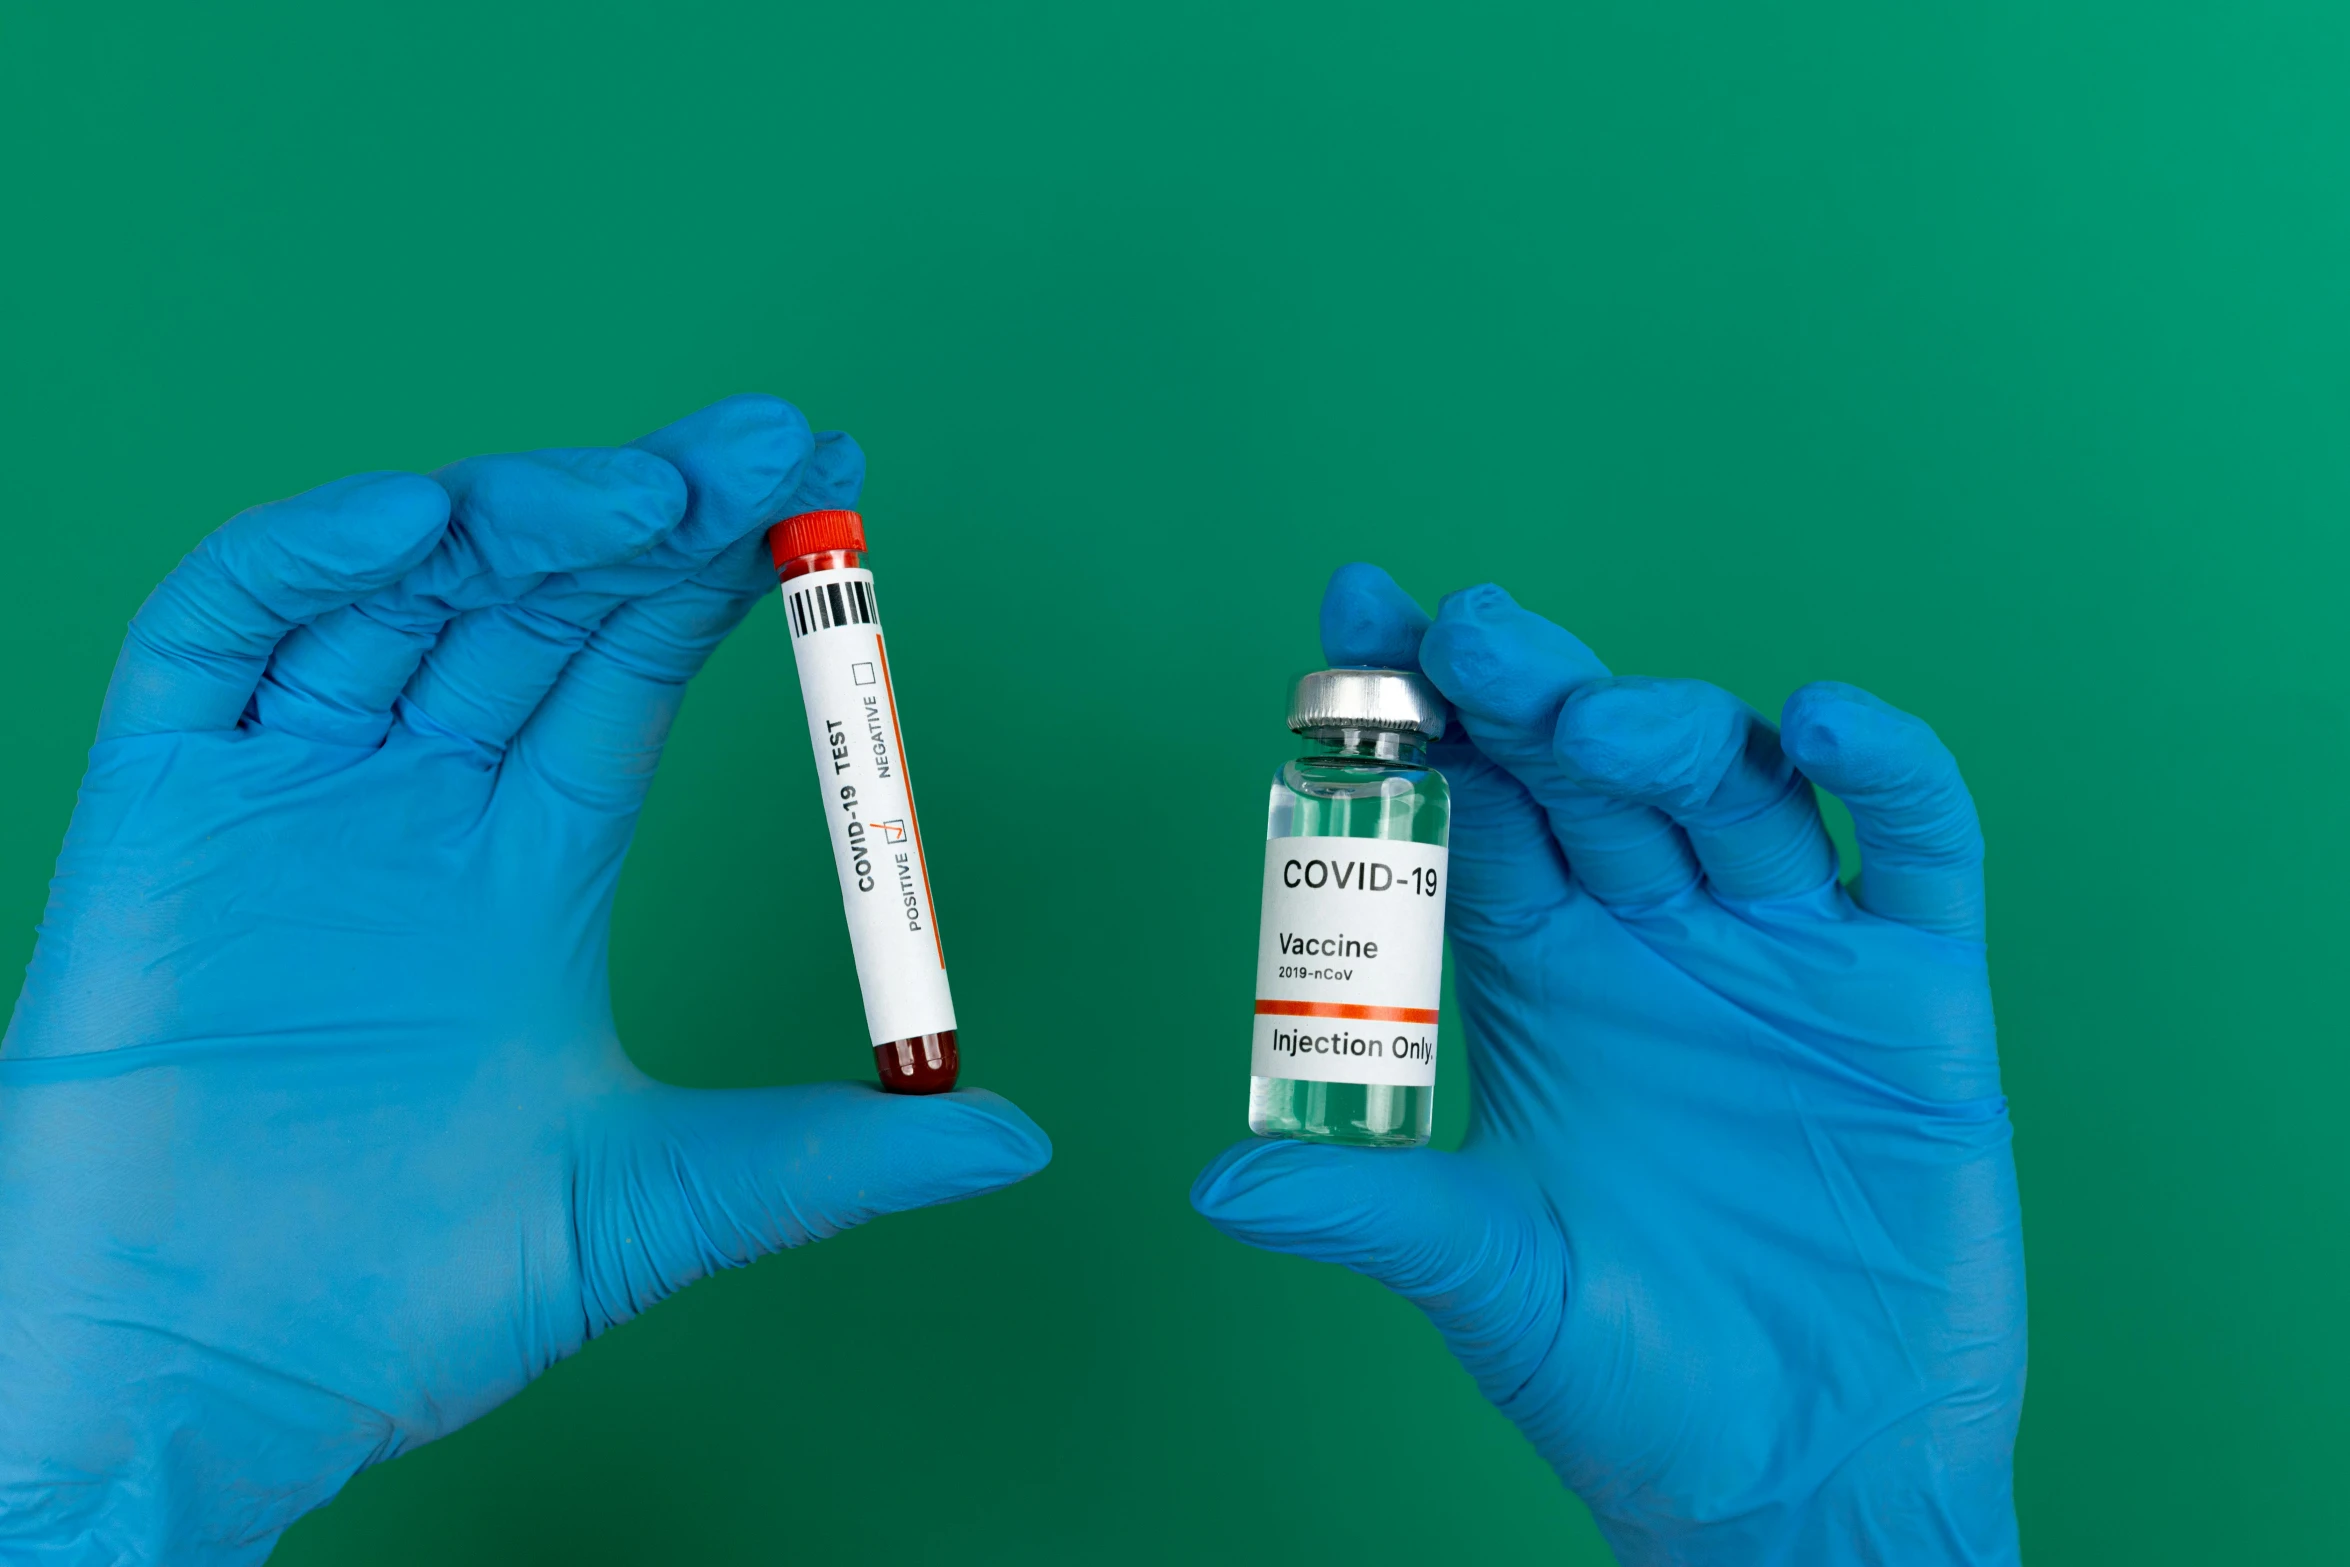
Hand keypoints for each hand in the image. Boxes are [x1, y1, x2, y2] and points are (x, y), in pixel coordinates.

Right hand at [0, 396, 1049, 1563]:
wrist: (212, 1378)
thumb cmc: (407, 1298)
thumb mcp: (654, 1200)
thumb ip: (831, 1156)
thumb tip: (1015, 1137)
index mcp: (530, 866)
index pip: (632, 666)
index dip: (724, 573)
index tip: (827, 491)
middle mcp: (418, 802)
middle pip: (540, 597)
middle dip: (655, 508)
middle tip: (776, 448)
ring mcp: (293, 791)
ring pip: (406, 583)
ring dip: (525, 512)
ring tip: (649, 494)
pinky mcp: (161, 805)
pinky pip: (221, 633)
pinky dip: (308, 557)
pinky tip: (423, 520)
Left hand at [1192, 566, 2022, 1565]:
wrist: (1798, 1482)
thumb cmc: (1626, 1379)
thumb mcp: (1484, 1276)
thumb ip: (1368, 1206)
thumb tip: (1213, 1182)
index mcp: (1536, 974)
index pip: (1467, 804)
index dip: (1416, 709)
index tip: (1356, 611)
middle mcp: (1652, 938)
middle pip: (1583, 770)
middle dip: (1525, 691)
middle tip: (1465, 635)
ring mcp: (1784, 955)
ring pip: (1727, 787)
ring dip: (1665, 730)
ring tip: (1599, 723)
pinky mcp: (1911, 998)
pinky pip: (1913, 852)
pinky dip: (1884, 776)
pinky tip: (1825, 724)